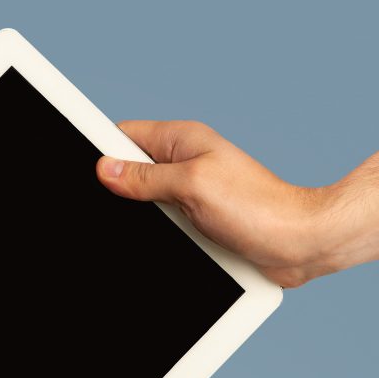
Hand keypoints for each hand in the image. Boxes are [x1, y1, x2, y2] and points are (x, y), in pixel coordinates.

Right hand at [95, 120, 353, 287]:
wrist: (297, 243)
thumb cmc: (257, 209)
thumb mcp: (191, 186)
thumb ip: (145, 178)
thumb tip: (105, 169)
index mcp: (184, 140)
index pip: (125, 134)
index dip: (100, 150)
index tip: (81, 168)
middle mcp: (186, 162)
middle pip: (130, 170)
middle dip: (115, 188)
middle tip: (112, 206)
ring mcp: (191, 191)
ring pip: (143, 200)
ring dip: (139, 216)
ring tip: (148, 226)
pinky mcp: (198, 219)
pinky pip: (162, 223)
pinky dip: (156, 234)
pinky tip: (161, 242)